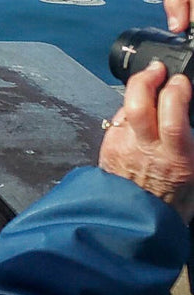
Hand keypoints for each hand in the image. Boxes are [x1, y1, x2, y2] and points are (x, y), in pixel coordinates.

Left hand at [99, 61, 193, 223]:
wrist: (141, 224)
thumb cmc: (174, 199)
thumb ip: (189, 139)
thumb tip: (188, 113)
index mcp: (176, 156)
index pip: (173, 113)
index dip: (176, 90)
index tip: (180, 81)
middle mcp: (146, 150)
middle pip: (138, 103)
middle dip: (146, 79)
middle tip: (157, 70)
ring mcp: (123, 148)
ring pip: (125, 110)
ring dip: (137, 95)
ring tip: (148, 91)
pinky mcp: (108, 149)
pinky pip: (117, 122)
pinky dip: (128, 116)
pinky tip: (137, 120)